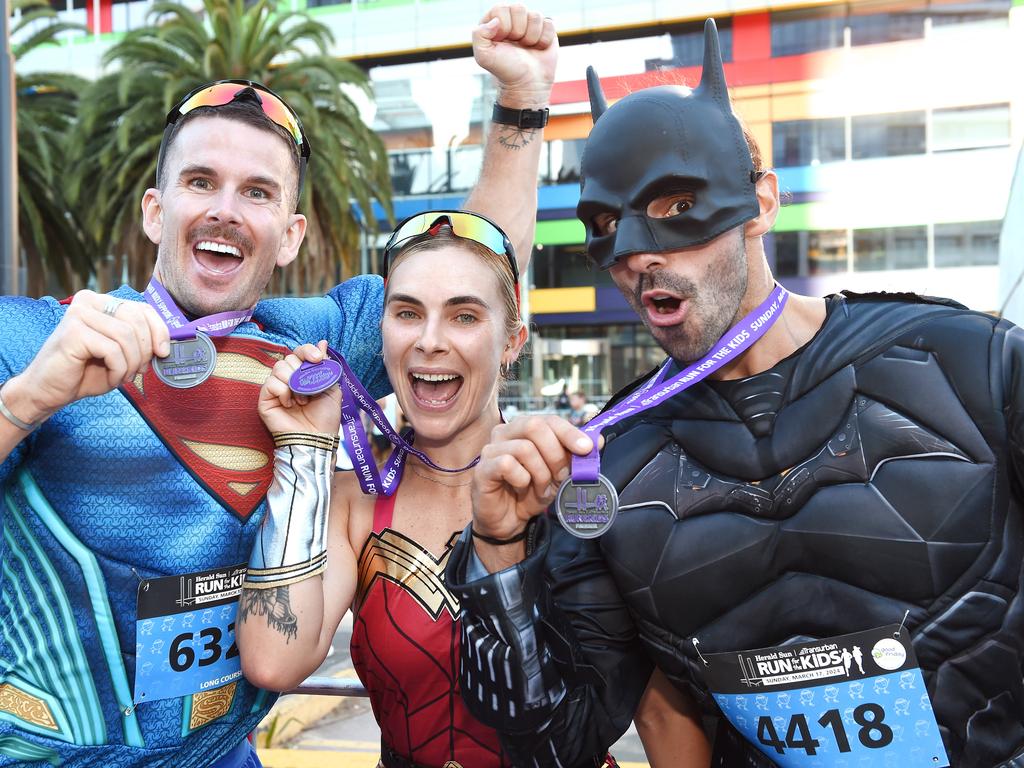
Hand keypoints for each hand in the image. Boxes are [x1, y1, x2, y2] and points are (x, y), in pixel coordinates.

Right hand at [3, 290, 169, 422]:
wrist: (49, 390)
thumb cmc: (86, 372)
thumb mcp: (121, 353)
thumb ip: (141, 341)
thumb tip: (167, 344)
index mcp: (102, 302)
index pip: (143, 308)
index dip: (159, 331)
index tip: (163, 352)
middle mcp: (90, 301)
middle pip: (137, 320)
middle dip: (145, 350)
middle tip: (139, 370)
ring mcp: (79, 314)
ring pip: (127, 336)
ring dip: (132, 363)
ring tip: (122, 376)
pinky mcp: (73, 332)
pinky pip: (113, 350)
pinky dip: (119, 370)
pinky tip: (111, 378)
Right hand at [258, 341, 341, 435]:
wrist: (318, 438)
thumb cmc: (325, 417)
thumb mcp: (332, 389)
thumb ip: (326, 367)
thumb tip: (322, 342)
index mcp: (304, 375)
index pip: (300, 352)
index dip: (307, 351)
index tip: (317, 358)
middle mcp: (288, 379)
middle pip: (288, 358)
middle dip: (301, 370)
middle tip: (309, 388)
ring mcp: (276, 389)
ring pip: (278, 368)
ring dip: (293, 382)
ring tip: (302, 400)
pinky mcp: (265, 399)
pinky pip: (270, 383)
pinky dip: (282, 391)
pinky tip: (289, 404)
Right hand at [472, 415, 594, 539]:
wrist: (509, 521)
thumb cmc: (531, 491)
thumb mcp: (559, 474)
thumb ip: (576, 456)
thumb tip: (598, 440)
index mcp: (524, 428)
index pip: (549, 420)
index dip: (569, 432)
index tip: (586, 449)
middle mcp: (505, 433)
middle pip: (535, 426)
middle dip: (555, 454)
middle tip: (561, 476)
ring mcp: (491, 449)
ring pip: (524, 448)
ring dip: (541, 473)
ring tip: (541, 488)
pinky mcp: (482, 469)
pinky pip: (507, 464)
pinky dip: (522, 479)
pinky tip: (521, 488)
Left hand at [473, 4, 557, 106]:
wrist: (527, 84)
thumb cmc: (505, 70)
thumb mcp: (484, 56)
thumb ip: (479, 34)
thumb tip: (495, 21)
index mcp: (495, 21)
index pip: (501, 8)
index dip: (504, 25)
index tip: (503, 41)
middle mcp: (513, 19)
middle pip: (519, 7)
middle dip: (518, 30)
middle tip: (516, 45)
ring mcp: (530, 23)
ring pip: (535, 16)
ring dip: (531, 37)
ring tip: (526, 48)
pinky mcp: (546, 30)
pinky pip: (549, 24)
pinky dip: (544, 40)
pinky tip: (538, 48)